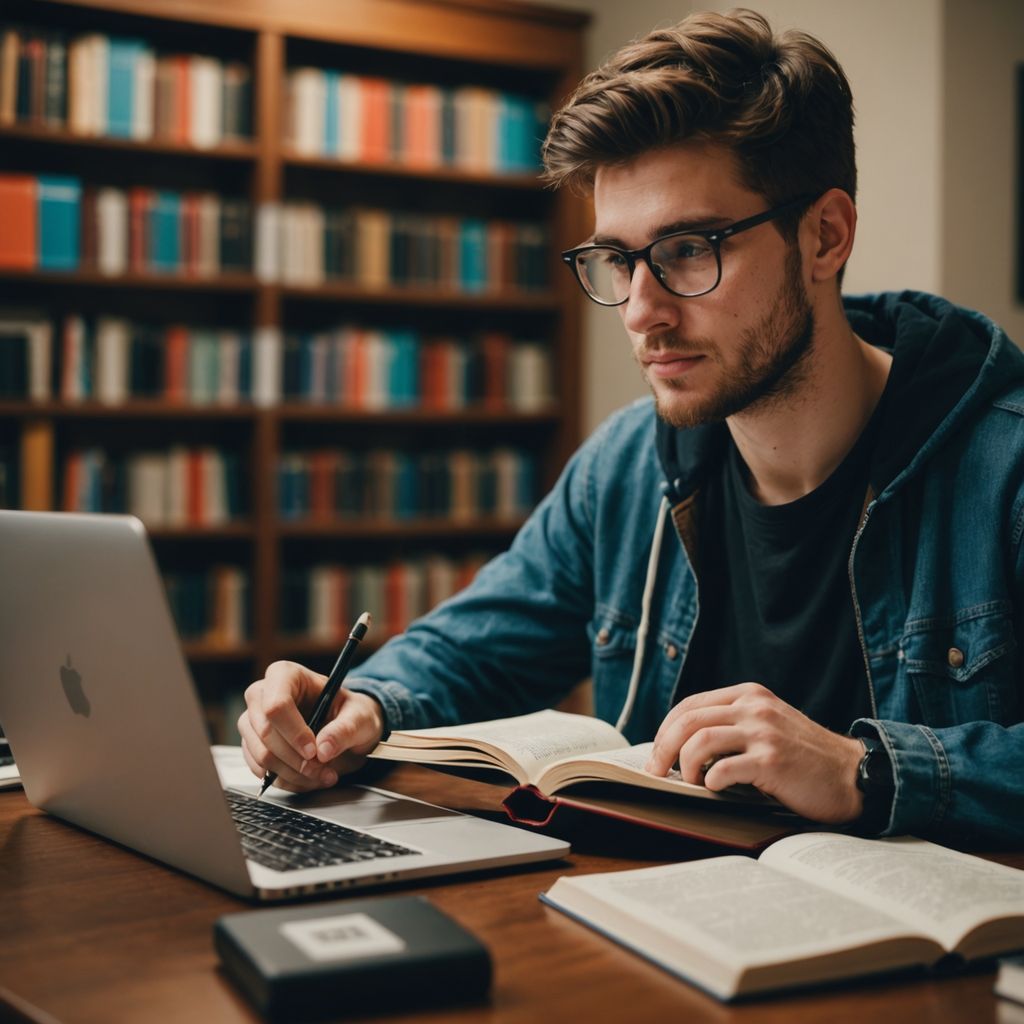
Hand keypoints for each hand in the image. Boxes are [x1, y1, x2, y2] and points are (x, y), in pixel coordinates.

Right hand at [238, 660, 384, 792]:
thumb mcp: (360, 716)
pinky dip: (287, 780)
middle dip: (296, 759)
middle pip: (265, 732)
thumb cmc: (350, 713)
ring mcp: (252, 721)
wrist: (346, 728)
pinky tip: (309, 777)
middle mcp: (263, 695)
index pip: (276, 704)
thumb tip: (324, 748)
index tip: (314, 751)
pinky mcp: (251, 745)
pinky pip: (260, 770)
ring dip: (293, 773)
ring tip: (322, 774)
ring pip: (261, 755)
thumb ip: (345, 730)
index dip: (294, 732)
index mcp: (286, 675)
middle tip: (323, 768)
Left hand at [645, 682, 864, 822]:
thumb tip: (681, 747)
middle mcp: (753, 707)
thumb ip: (733, 726)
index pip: (690, 704)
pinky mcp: (773, 760)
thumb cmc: (804, 757)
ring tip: (686, 782)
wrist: (853, 774)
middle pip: (688, 720)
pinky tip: (713, 790)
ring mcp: (763, 731)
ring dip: (683, 765)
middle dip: (662, 748)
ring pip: (699, 740)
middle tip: (655, 772)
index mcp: (748, 694)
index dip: (665, 729)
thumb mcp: (767, 726)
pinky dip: (710, 781)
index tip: (656, 752)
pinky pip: (724, 768)